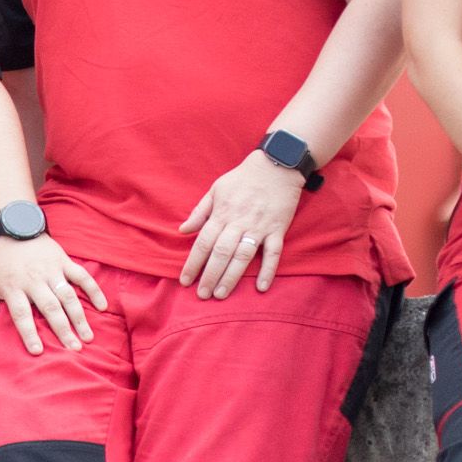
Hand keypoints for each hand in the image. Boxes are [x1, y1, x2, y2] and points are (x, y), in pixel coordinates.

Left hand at [0, 232, 105, 353]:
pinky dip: (94, 290)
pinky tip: (102, 307)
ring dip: (79, 317)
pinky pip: (82, 276)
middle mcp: (33, 279)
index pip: (21, 314)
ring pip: (68, 296)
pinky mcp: (64, 261)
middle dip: (62, 329)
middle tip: (73, 349)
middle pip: (49, 308)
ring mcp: (51, 270)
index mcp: (12, 286)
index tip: (37, 351)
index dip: (29, 333)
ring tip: (87, 337)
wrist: (12, 229)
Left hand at [178, 154, 305, 298]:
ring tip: (221, 294)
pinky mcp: (278, 229)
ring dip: (232, 276)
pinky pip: (274, 252)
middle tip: (202, 295)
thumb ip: (199, 212)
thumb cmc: (242, 178)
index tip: (185, 280)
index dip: (193, 263)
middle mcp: (238, 222)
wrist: (277, 166)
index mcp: (221, 213)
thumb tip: (182, 231)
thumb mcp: (215, 189)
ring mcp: (259, 227)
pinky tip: (262, 287)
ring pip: (243, 255)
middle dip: (209, 275)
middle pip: (221, 252)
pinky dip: (268, 270)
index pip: (203, 243)